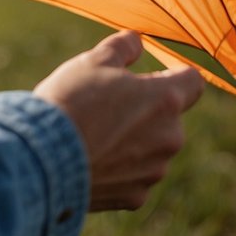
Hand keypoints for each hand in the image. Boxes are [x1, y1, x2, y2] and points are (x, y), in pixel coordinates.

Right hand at [34, 31, 203, 210]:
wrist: (42, 156)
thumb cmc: (70, 101)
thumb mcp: (93, 61)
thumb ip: (123, 47)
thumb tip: (137, 40)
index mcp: (165, 99)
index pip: (193, 81)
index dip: (175, 74)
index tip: (156, 75)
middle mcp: (170, 137)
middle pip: (168, 117)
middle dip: (144, 111)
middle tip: (105, 106)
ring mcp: (154, 170)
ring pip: (151, 148)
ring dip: (132, 140)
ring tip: (92, 135)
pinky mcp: (135, 195)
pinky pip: (133, 176)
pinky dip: (117, 168)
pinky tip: (89, 158)